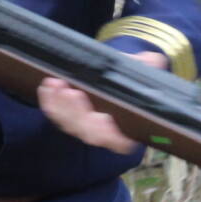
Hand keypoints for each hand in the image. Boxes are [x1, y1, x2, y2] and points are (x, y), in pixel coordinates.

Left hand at [36, 51, 168, 154]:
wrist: (109, 78)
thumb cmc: (126, 79)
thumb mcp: (138, 72)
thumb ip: (145, 67)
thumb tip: (153, 60)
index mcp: (124, 127)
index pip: (120, 141)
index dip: (112, 135)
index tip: (106, 118)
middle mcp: (102, 131)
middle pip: (89, 133)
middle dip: (80, 114)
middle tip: (75, 93)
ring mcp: (82, 126)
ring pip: (69, 124)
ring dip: (62, 106)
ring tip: (58, 84)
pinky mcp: (65, 117)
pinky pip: (55, 114)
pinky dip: (50, 101)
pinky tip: (47, 85)